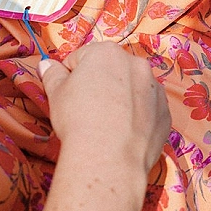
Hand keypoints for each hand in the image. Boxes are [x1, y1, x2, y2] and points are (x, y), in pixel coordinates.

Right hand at [39, 42, 169, 178]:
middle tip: (86, 110)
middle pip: (110, 71)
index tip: (67, 96)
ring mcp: (155, 89)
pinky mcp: (165, 113)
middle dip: (99, 85)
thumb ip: (52, 74)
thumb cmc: (78, 119)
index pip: (81, 58)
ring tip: (106, 124)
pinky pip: (147, 110)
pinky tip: (123, 133)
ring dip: (120, 99)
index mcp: (107, 52)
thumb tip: (46, 65)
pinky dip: (137, 117)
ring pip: (132, 89)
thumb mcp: (56, 93)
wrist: (109, 159)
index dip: (69, 78)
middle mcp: (136, 64)